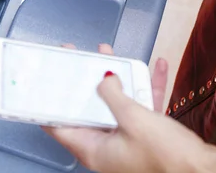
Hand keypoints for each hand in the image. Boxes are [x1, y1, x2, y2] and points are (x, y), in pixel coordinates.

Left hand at [43, 44, 215, 172]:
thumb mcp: (134, 119)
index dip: (51, 101)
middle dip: (86, 81)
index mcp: (93, 150)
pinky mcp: (146, 137)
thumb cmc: (168, 159)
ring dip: (117, 80)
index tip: (47, 80)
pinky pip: (142, 108)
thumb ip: (113, 94)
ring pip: (116, 105)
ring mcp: (127, 142)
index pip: (58, 125)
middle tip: (81, 60)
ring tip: (113, 56)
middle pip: (89, 109)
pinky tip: (157, 68)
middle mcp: (106, 148)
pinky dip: (147, 88)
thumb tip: (104, 78)